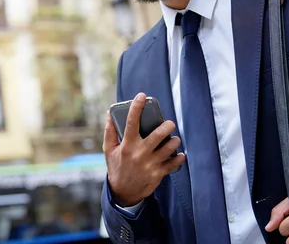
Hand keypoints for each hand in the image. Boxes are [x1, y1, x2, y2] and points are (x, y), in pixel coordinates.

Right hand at [103, 92, 184, 206]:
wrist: (123, 192)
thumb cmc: (116, 167)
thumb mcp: (109, 150)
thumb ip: (110, 131)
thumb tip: (109, 113)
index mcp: (127, 145)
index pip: (131, 122)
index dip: (136, 106)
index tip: (141, 96)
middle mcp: (139, 153)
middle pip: (158, 134)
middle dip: (167, 125)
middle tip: (169, 123)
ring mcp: (150, 164)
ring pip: (168, 148)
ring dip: (174, 141)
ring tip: (173, 138)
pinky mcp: (158, 174)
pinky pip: (173, 163)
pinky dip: (179, 158)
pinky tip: (179, 154)